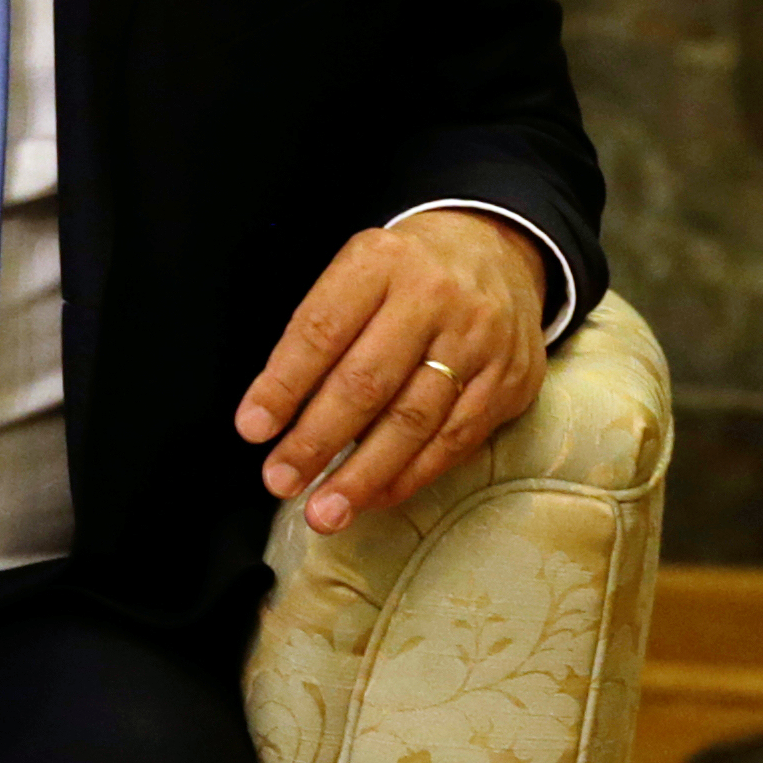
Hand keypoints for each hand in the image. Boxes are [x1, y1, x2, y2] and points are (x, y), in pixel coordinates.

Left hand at [236, 209, 551, 532]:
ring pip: (414, 421)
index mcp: (382, 262)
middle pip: (368, 382)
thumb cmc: (407, 274)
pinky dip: (412, 475)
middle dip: (317, 441)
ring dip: (363, 475)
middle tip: (281, 481)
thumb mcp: (359, 271)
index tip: (253, 429)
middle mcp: (435, 297)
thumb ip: (322, 332)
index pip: (323, 330)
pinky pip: (456, 439)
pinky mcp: (509, 379)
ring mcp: (479, 339)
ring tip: (325, 511)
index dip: (283, 385)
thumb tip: (275, 415)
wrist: (499, 252)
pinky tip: (377, 495)